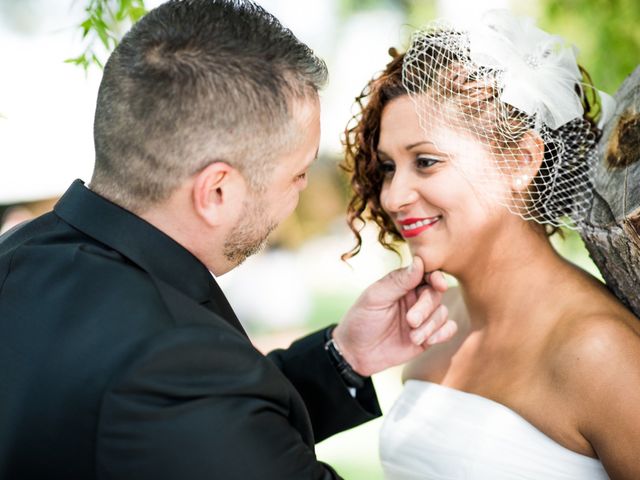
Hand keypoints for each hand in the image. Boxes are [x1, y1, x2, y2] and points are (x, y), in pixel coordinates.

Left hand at [332, 256, 456, 376]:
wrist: (357, 353)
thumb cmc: (362, 320)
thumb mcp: (375, 298)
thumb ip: (398, 281)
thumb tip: (419, 261)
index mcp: (403, 284)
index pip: (426, 274)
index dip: (436, 277)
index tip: (440, 284)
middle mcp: (415, 298)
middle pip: (435, 294)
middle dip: (426, 308)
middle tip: (411, 321)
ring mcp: (423, 317)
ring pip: (442, 312)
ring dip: (430, 325)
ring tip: (413, 337)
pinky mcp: (428, 335)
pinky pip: (448, 328)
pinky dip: (443, 333)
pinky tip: (428, 341)